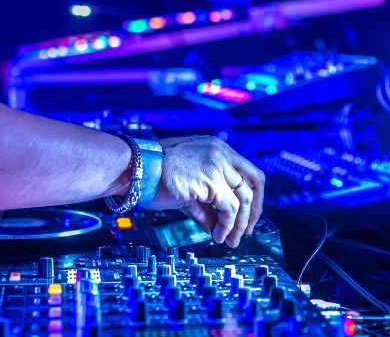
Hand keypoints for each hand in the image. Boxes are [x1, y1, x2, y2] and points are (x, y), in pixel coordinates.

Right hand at [148, 136, 264, 247]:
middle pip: (254, 182)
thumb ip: (207, 205)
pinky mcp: (210, 181)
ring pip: (243, 198)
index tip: (248, 216)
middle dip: (254, 210)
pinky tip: (218, 236)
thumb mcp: (189, 187)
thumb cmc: (155, 175)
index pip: (249, 172)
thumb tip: (218, 227)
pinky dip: (227, 226)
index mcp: (218, 149)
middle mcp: (221, 153)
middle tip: (246, 231)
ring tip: (231, 240)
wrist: (135, 169)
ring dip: (239, 224)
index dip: (253, 196)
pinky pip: (229, 209)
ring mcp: (217, 165)